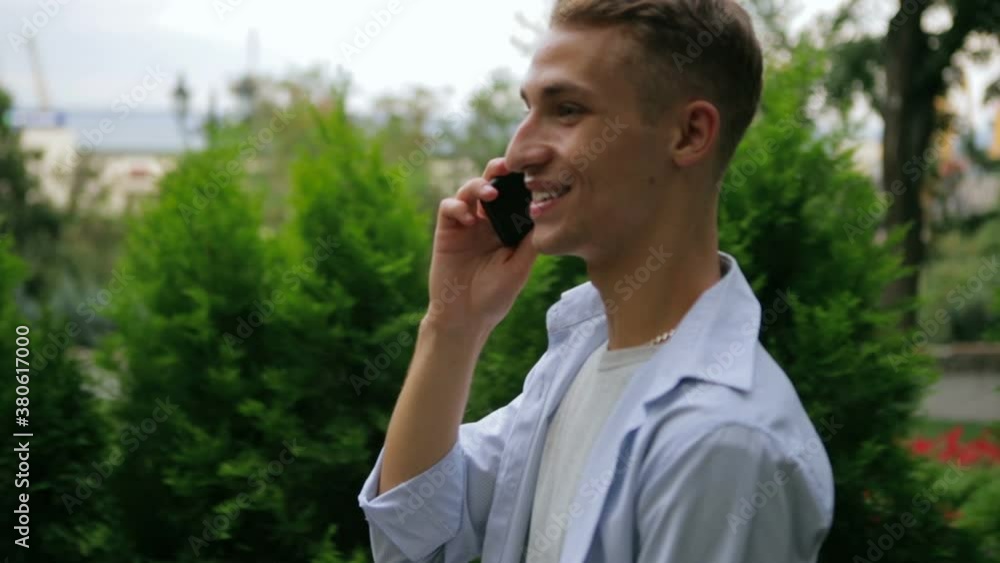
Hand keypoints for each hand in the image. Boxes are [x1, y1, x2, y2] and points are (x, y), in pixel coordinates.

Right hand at [423, 158, 539, 331]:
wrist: (465, 317)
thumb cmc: (495, 296)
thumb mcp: (520, 267)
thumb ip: (530, 240)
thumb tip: (547, 210)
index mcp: (507, 227)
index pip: (514, 195)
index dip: (520, 181)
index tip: (532, 170)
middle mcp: (487, 221)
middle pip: (492, 184)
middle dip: (499, 171)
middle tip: (507, 166)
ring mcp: (466, 224)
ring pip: (469, 190)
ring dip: (479, 185)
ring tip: (491, 194)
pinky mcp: (446, 231)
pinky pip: (449, 206)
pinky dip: (458, 206)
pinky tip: (469, 219)